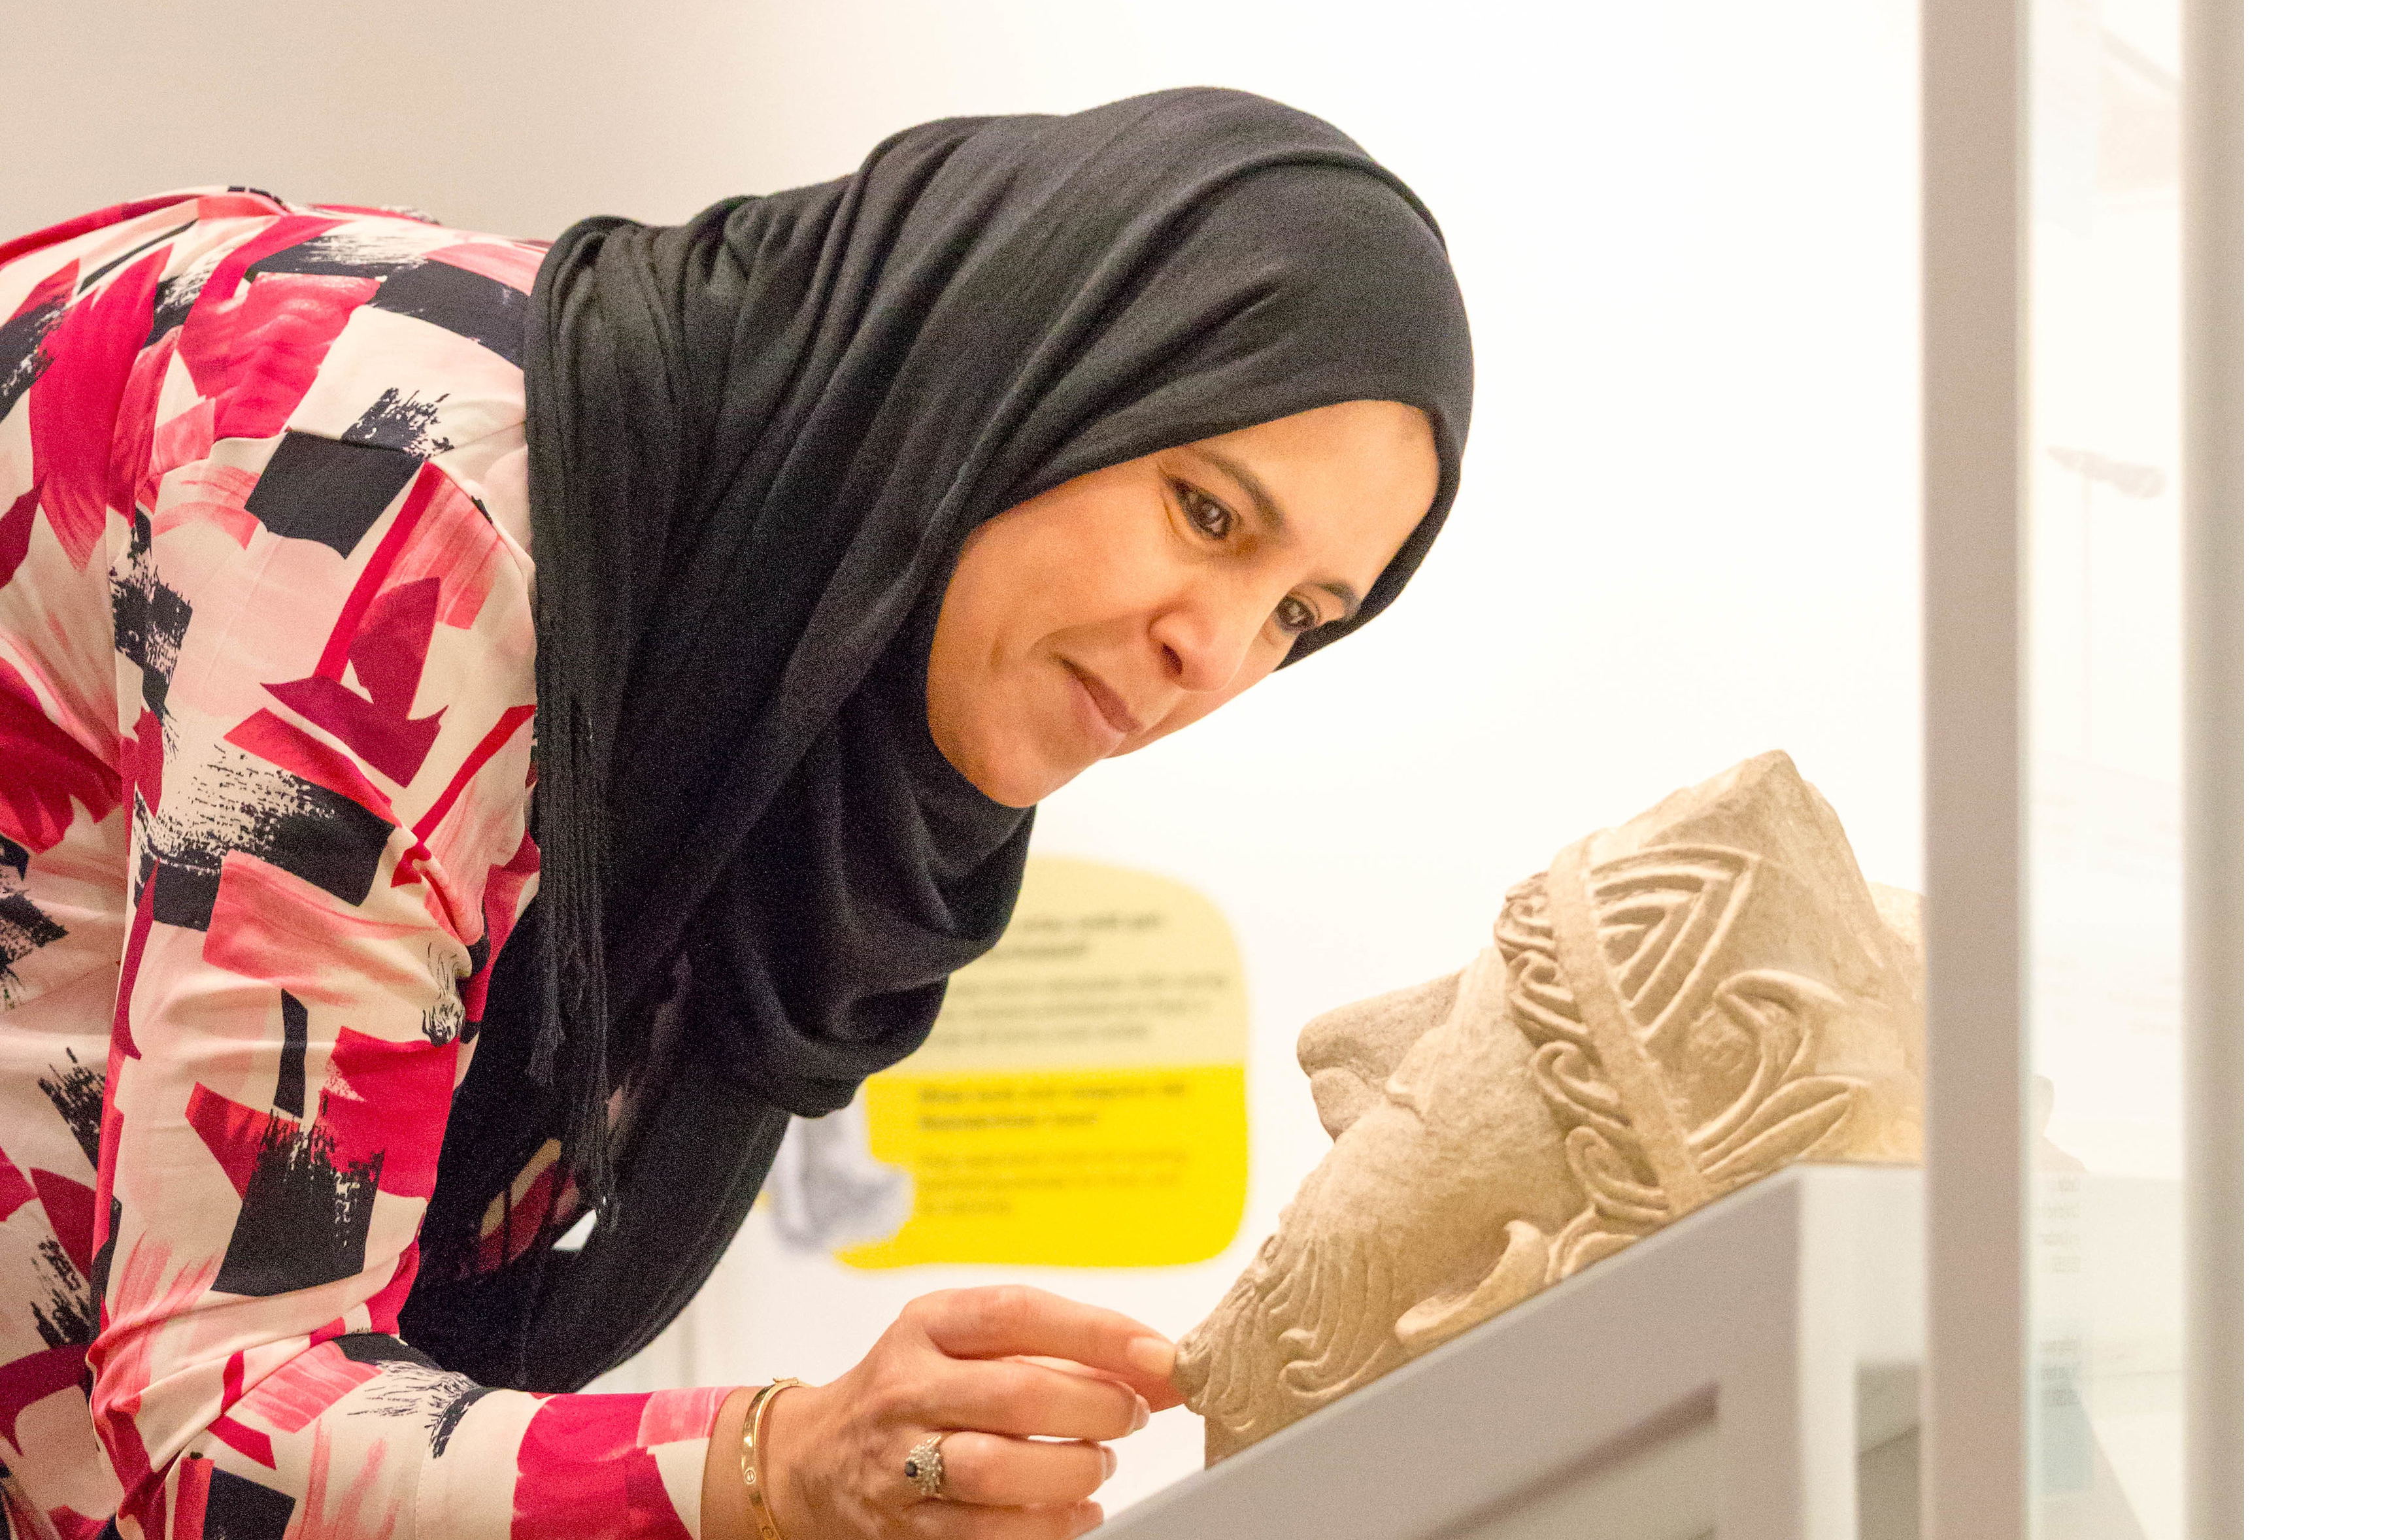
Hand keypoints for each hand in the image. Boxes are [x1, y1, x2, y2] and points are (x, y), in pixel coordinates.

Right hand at [703, 1285, 1183, 1539]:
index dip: (1098, 1332)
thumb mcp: (967, 1346)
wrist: (812, 1460)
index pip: (1017, 1314)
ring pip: (999, 1470)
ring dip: (1073, 1470)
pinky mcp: (904, 1528)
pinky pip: (988, 1534)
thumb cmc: (914, 1391)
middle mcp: (907, 1388)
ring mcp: (899, 1462)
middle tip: (1129, 1415)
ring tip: (1096, 1463)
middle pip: (1017, 1394)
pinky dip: (1050, 1525)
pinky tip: (1076, 1510)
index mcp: (926, 1326)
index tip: (1159, 1354)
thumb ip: (1062, 1350)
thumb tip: (1162, 1368)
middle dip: (1097, 1408)